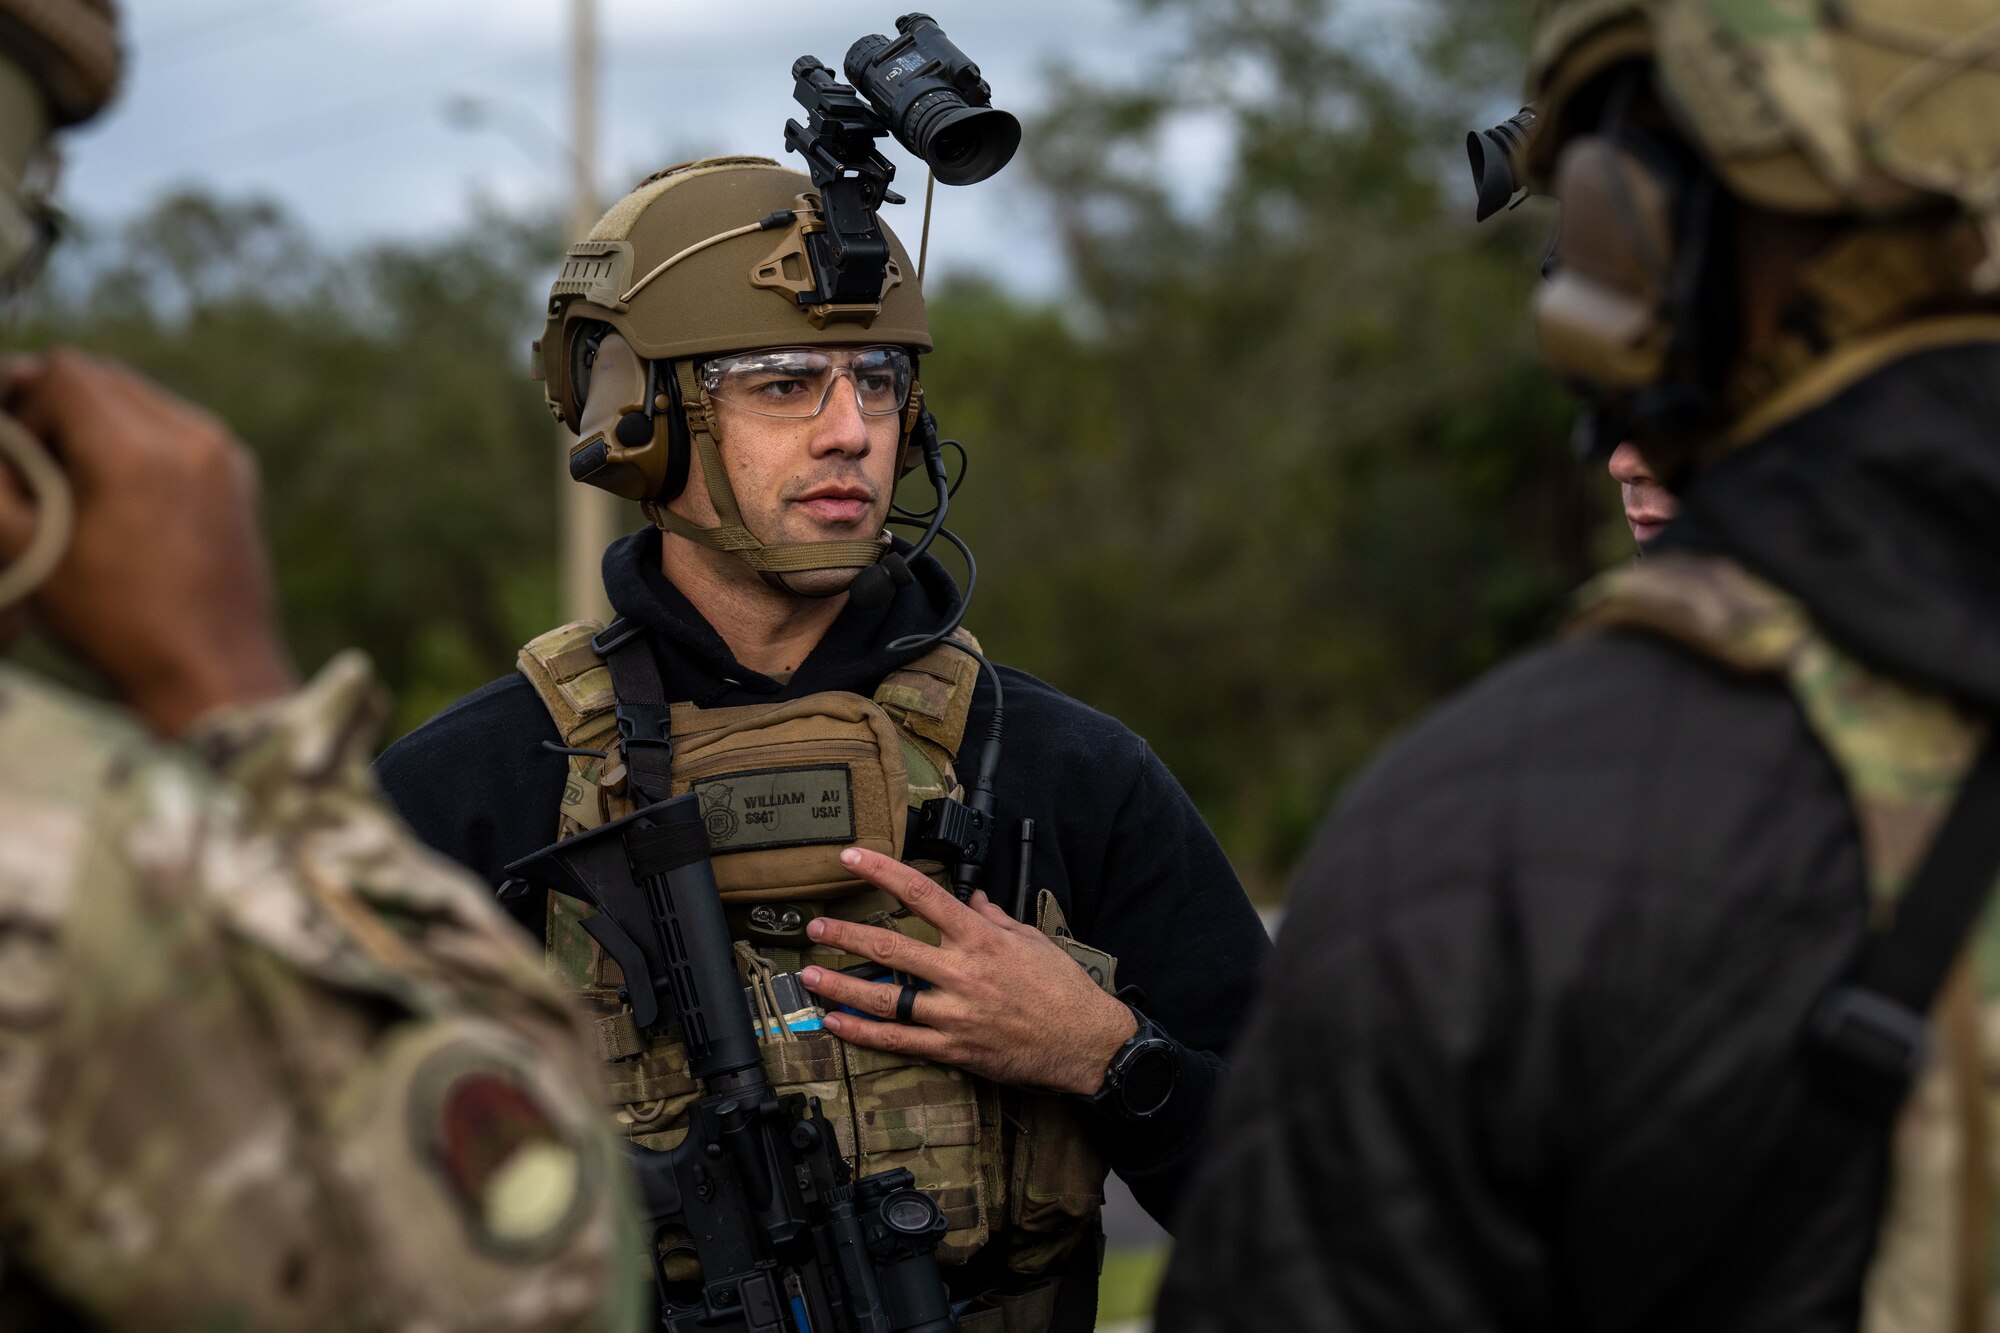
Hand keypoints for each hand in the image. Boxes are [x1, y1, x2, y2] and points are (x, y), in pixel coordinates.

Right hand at [0, 351, 294, 734]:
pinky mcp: (239, 475)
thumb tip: (4, 440)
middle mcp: (190, 437)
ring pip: (140, 398)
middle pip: (103, 376)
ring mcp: (223, 453)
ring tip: (79, 491)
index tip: (20, 467)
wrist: (213, 675)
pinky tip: (122, 500)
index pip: (64, 372)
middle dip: (60, 412)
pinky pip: (176, 428)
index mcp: (135, 451)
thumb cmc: (113, 624)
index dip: (25, 408)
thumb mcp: (29, 553)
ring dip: (98, 425)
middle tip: (41, 476)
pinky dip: (139, 443)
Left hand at [799, 847, 1138, 1094]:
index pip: (922, 894)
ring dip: (842, 986)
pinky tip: (837, 1024)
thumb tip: (975, 898)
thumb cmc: (1063, 990)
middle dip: (846, 936)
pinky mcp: (954, 1049)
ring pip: (886, 998)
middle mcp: (962, 973)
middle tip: (814, 927)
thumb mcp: (1032, 940)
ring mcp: (955, 1014)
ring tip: (810, 976)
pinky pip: (899, 1041)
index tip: (851, 858)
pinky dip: (863, 1033)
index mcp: (980, 938)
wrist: (1085, 1043)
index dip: (882, 872)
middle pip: (891, 948)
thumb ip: (996, 917)